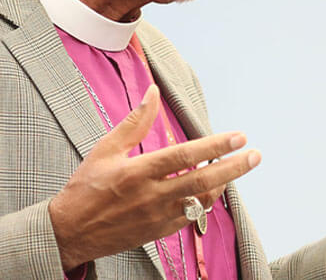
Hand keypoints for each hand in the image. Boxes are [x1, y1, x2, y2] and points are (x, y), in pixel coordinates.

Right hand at [48, 84, 261, 270]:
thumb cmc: (86, 186)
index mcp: (138, 172)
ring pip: (201, 201)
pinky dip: (205, 201)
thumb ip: (135, 122)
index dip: (215, 146)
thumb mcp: (106, 149)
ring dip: (222, 184)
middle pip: (202, 181)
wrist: (71, 230)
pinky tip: (211, 189)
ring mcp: (157, 216)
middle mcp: (151, 196)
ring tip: (236, 168)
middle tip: (255, 155)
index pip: (185, 156)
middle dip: (233, 167)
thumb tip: (152, 93)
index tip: (238, 136)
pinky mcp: (158, 231)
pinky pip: (191, 217)